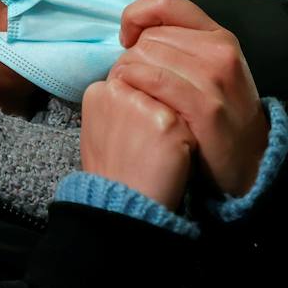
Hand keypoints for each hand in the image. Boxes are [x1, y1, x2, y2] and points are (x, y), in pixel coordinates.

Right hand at [80, 74, 197, 209]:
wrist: (122, 207)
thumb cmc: (114, 171)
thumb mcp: (100, 129)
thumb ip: (118, 102)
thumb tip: (139, 84)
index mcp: (98, 91)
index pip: (133, 80)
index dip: (143, 105)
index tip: (136, 132)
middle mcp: (117, 90)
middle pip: (154, 87)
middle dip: (159, 109)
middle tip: (147, 144)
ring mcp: (142, 104)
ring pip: (173, 101)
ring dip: (174, 123)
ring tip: (157, 152)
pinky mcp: (166, 121)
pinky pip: (189, 121)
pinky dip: (186, 141)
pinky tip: (171, 159)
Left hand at [111, 0, 268, 196]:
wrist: (251, 161)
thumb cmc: (219, 114)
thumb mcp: (209, 69)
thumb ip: (179, 45)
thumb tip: (134, 30)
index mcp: (219, 36)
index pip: (166, 2)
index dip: (136, 15)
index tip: (127, 38)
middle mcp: (220, 51)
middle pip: (150, 36)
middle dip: (129, 56)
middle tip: (127, 80)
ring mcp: (215, 78)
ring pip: (146, 56)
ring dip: (126, 74)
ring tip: (127, 93)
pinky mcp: (206, 106)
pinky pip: (153, 81)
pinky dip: (134, 87)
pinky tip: (134, 101)